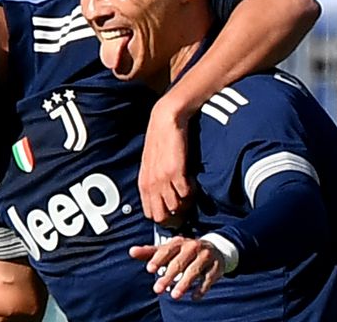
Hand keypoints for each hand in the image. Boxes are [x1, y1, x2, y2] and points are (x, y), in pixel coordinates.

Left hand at [129, 236, 223, 299]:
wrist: (214, 249)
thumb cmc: (184, 252)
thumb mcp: (168, 250)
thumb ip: (150, 252)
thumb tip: (131, 251)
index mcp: (178, 242)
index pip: (166, 250)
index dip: (158, 259)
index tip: (149, 269)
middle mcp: (192, 247)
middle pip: (179, 262)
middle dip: (168, 276)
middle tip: (157, 289)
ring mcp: (205, 256)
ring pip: (194, 271)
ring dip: (184, 284)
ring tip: (174, 296)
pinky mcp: (216, 267)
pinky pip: (208, 279)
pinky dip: (202, 288)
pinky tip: (194, 297)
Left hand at [139, 98, 191, 226]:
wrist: (166, 119)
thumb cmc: (160, 141)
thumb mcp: (150, 164)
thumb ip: (154, 182)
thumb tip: (162, 199)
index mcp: (143, 183)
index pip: (150, 214)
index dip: (164, 217)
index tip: (175, 214)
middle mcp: (151, 184)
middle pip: (161, 217)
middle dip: (175, 217)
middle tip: (185, 208)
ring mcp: (163, 179)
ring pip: (176, 208)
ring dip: (186, 203)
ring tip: (189, 191)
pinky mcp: (176, 172)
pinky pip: (186, 194)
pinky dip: (192, 192)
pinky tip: (192, 181)